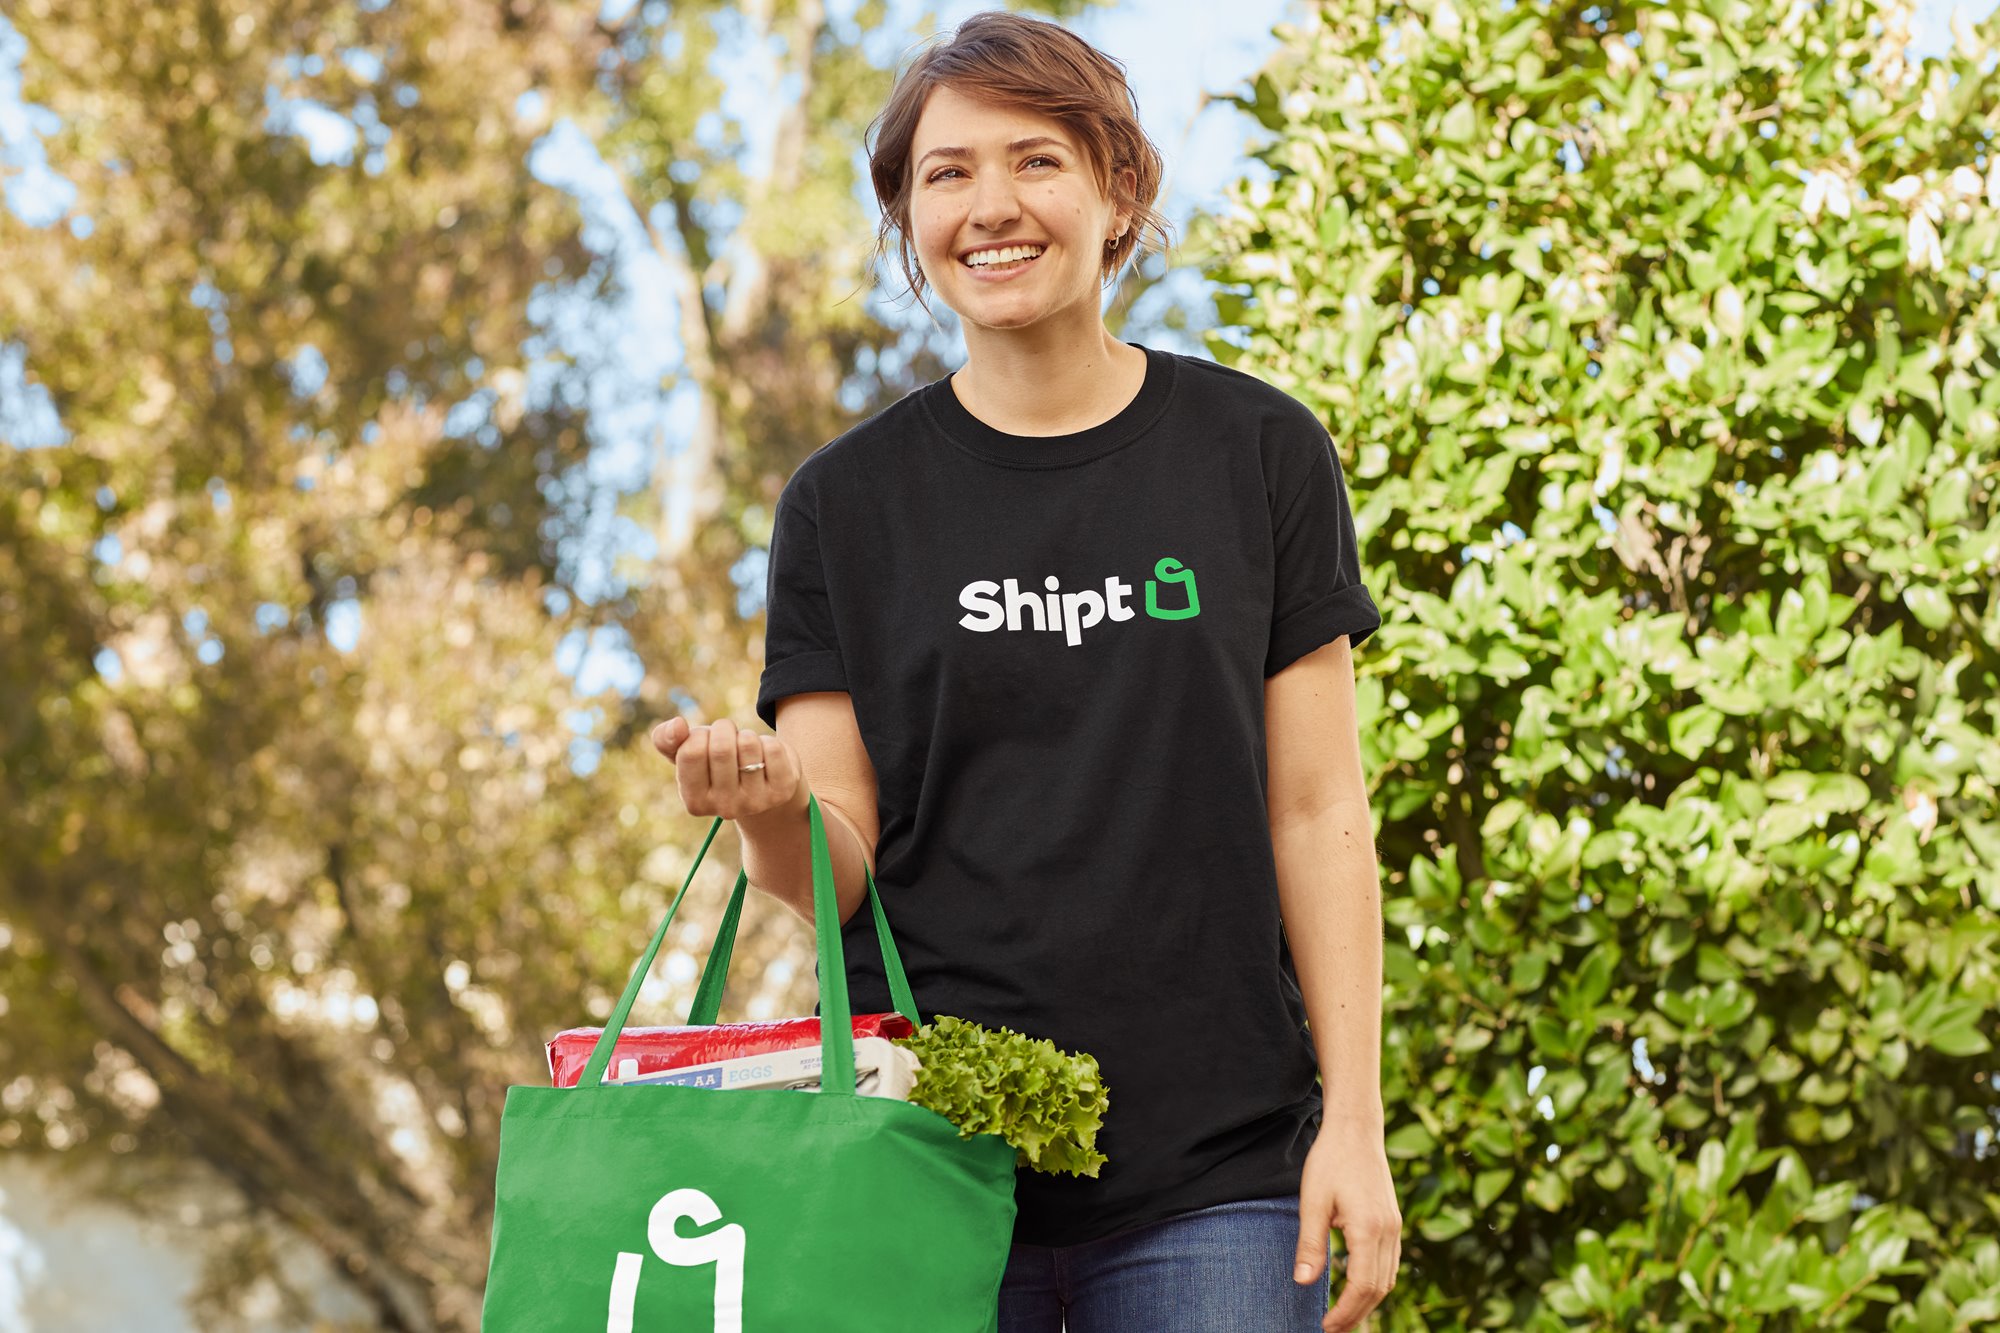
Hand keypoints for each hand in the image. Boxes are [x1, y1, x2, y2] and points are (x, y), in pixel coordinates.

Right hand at [649, 716, 804, 823]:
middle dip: (724, 729)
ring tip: (746, 748)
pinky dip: (768, 741)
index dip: (699, 735)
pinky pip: (773, 748)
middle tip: (728, 737)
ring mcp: (756, 802)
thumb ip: (667, 739)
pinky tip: (765, 756)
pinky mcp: (782, 790)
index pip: (690, 752)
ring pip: (748, 744)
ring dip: (746, 735)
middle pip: (720, 748)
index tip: (705, 741)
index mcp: (695, 802)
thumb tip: (677, 725)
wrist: (760, 784)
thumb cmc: (716, 765)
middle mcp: (725, 808)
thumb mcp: (687, 753)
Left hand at [1294, 1123, 1401, 1331]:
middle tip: (1332, 1330)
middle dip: (1357, 1315)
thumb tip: (1302, 1282)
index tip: (1325, 1325)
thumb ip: (1310, 1243)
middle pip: (1379, 1288)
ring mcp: (1395, 1226)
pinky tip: (1358, 1290)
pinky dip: (1376, 1283)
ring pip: (1388, 1279)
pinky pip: (1390, 1263)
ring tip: (1344, 1318)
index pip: (1362, 1285)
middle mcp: (1389, 1231)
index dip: (1345, 1311)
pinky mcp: (1393, 1221)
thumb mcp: (1312, 1201)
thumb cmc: (1330, 1161)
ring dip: (1368, 1302)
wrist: (1356, 1130)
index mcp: (1369, 1228)